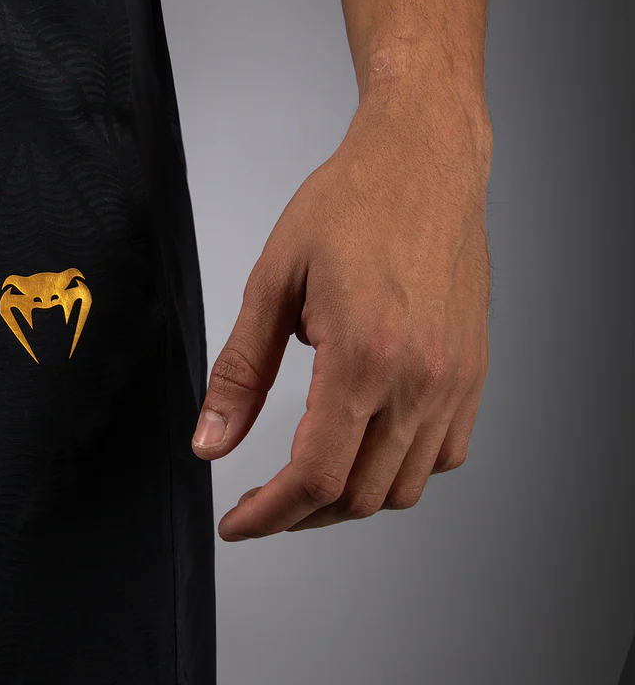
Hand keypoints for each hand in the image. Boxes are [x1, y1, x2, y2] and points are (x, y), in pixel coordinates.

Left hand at [191, 83, 492, 538]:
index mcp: (364, 356)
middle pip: (358, 495)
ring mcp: (455, 379)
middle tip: (260, 503)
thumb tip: (211, 442)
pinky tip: (365, 445)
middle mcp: (420, 379)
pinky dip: (399, 470)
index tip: (237, 524)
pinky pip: (444, 454)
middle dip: (300, 515)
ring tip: (305, 478)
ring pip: (404, 487)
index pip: (314, 476)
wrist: (422, 160)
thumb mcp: (273, 281)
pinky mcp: (473, 371)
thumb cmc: (349, 204)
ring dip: (348, 498)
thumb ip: (241, 370)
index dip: (269, 515)